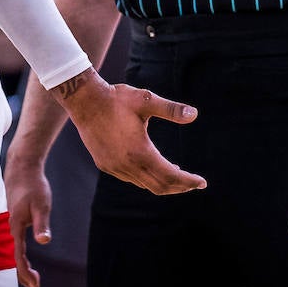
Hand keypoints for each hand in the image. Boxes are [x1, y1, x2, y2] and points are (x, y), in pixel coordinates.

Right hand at [4, 155, 52, 286]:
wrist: (22, 167)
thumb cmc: (33, 185)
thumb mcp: (42, 204)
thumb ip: (42, 224)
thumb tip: (44, 242)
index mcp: (17, 227)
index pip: (19, 257)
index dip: (26, 273)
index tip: (36, 286)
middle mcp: (13, 227)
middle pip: (15, 256)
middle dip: (24, 273)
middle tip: (35, 286)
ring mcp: (13, 222)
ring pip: (16, 249)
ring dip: (22, 264)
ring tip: (32, 278)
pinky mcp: (17, 217)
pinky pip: (17, 240)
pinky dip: (21, 253)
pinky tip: (27, 254)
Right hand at [60, 74, 205, 194]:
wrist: (85, 101)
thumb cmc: (117, 99)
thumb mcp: (146, 100)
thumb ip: (171, 110)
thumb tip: (195, 115)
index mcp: (140, 152)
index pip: (170, 176)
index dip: (188, 181)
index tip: (202, 182)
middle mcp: (127, 165)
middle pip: (159, 186)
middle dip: (179, 187)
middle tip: (194, 183)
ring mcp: (114, 167)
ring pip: (144, 185)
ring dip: (162, 183)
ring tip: (177, 175)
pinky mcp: (105, 164)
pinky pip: (131, 179)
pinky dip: (146, 179)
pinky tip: (151, 167)